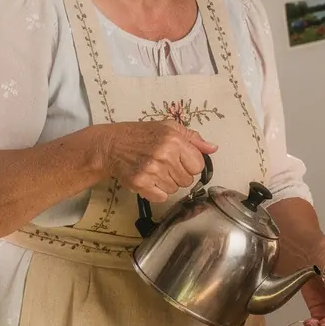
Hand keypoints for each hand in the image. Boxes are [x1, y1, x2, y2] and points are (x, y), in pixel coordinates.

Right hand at [96, 120, 217, 201]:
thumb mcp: (169, 128)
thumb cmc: (142, 135)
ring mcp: (152, 171)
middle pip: (187, 180)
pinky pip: (161, 197)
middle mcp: (165, 155)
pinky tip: (149, 180)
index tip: (180, 160)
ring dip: (167, 183)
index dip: (190, 164)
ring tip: (154, 170)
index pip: (198, 165)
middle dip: (178, 174)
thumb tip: (213, 148)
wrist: (112, 145)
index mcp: (175, 140)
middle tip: (164, 165)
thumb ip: (193, 138)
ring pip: (175, 189)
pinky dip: (156, 192)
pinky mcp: (141, 183)